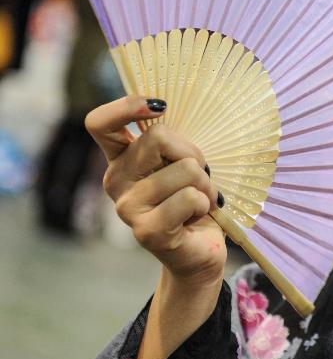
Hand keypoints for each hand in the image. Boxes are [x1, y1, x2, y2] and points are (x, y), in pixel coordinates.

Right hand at [86, 95, 225, 286]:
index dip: (126, 106)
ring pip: (185, 169)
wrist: (199, 251)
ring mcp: (127, 207)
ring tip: (199, 201)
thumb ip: (171, 143)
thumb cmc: (193, 200)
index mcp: (121, 159)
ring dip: (205, 184)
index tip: (160, 107)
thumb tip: (167, 109)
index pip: (100, 123)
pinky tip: (196, 217)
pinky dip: (206, 204)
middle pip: (159, 137)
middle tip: (198, 177)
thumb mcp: (182, 163)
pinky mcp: (146, 230)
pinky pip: (190, 197)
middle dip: (193, 153)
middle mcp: (116, 180)